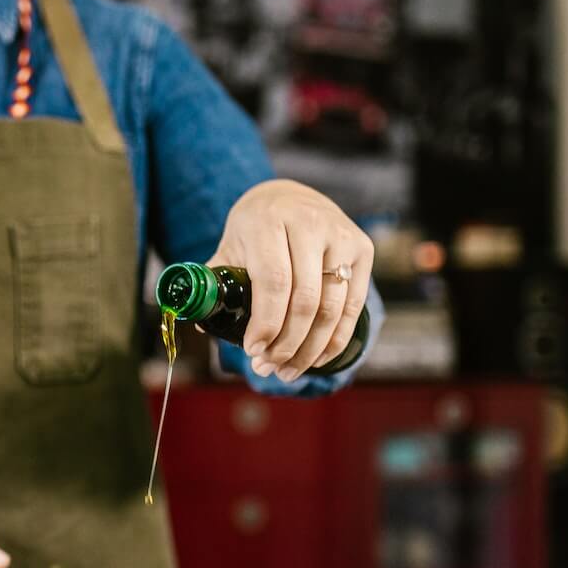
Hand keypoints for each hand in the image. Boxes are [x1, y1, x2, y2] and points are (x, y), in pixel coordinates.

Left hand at [209, 179, 373, 380]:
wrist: (291, 197)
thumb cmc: (256, 229)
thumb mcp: (230, 246)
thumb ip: (216, 281)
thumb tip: (204, 324)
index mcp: (269, 221)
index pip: (274, 281)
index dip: (266, 323)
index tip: (253, 350)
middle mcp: (310, 224)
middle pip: (305, 300)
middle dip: (286, 344)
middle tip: (268, 367)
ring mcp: (341, 236)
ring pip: (331, 308)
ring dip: (309, 349)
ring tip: (288, 370)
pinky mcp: (362, 249)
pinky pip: (352, 306)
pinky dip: (335, 340)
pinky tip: (315, 358)